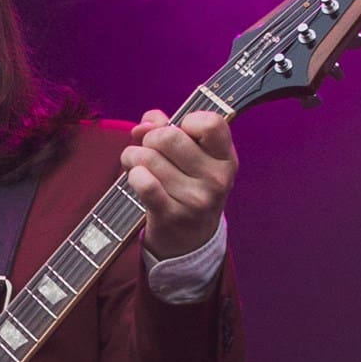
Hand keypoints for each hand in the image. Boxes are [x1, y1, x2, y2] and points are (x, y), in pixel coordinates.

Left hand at [121, 107, 236, 259]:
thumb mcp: (193, 158)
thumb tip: (146, 123)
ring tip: (138, 166)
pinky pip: (145, 182)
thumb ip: (169, 128)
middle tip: (149, 150)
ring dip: (133, 157)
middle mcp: (216, 180)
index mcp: (226, 160)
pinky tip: (136, 178)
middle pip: (169, 137)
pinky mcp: (171, 216)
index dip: (186, 121)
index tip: (180, 132)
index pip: (210, 123)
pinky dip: (134, 175)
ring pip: (148, 157)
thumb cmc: (188, 188)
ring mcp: (196, 200)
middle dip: (150, 139)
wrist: (190, 241)